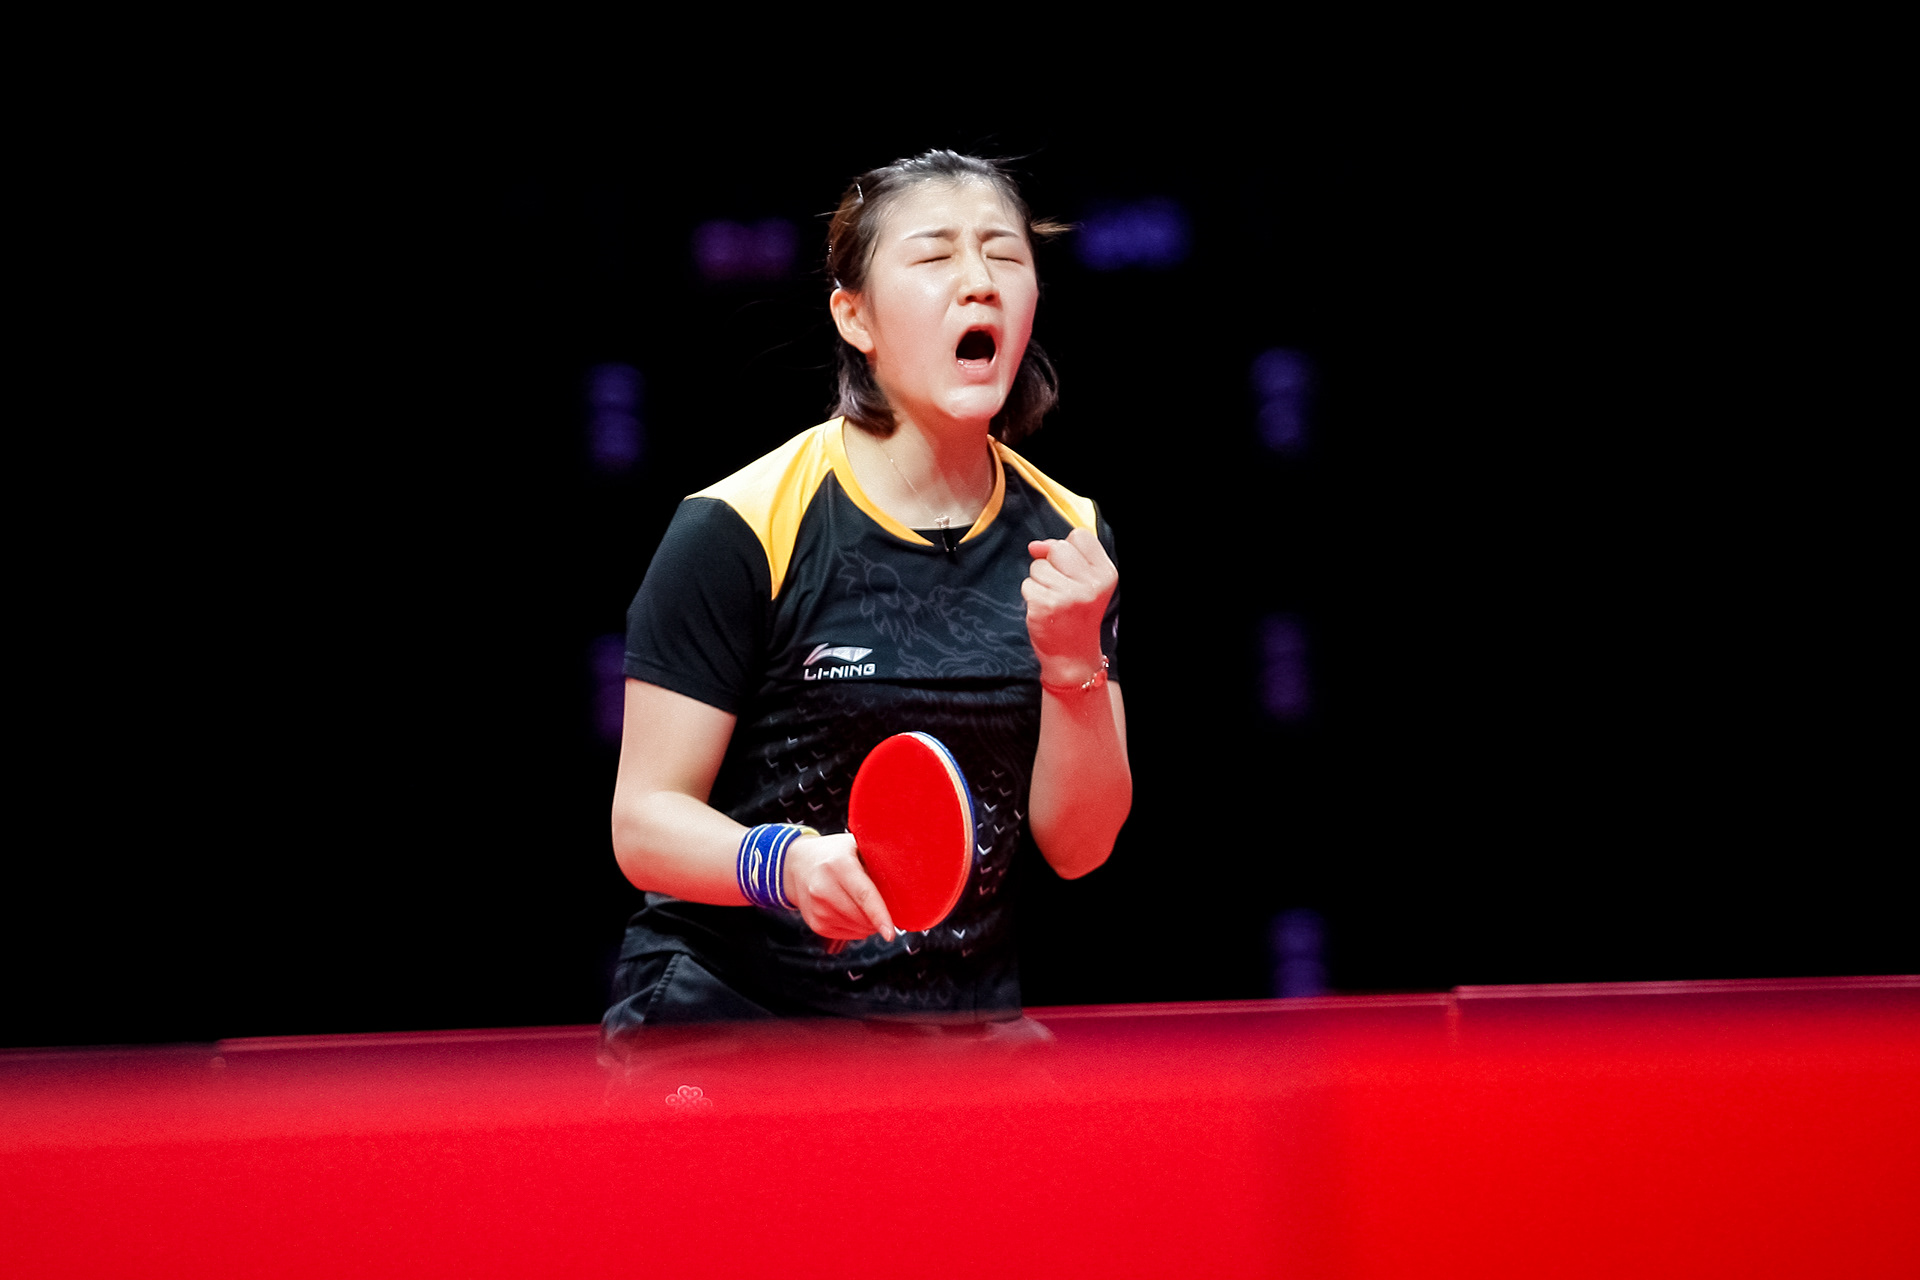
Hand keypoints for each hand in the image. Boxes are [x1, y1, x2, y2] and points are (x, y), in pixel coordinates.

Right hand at [783, 833, 896, 941]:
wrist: (796, 865)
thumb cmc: (835, 854)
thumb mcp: (855, 844)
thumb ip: (878, 856)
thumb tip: (911, 874)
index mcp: (839, 865)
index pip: (863, 895)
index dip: (880, 915)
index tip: (891, 932)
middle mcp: (823, 888)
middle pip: (863, 917)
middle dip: (881, 917)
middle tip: (886, 901)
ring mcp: (817, 909)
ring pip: (858, 929)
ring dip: (870, 923)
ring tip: (864, 902)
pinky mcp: (816, 924)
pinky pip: (850, 935)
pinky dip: (859, 927)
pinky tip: (853, 910)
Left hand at [1023, 527, 1116, 686]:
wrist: (1073, 655)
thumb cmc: (1077, 614)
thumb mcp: (1085, 581)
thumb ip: (1065, 555)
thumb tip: (1034, 546)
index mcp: (1106, 574)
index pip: (1080, 535)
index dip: (1069, 549)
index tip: (1073, 571)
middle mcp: (1090, 584)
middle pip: (1057, 547)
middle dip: (1052, 563)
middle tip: (1062, 588)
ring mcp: (1067, 595)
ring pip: (1038, 566)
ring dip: (1040, 581)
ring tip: (1054, 600)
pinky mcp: (1045, 605)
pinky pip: (1027, 583)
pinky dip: (1031, 595)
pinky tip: (1045, 610)